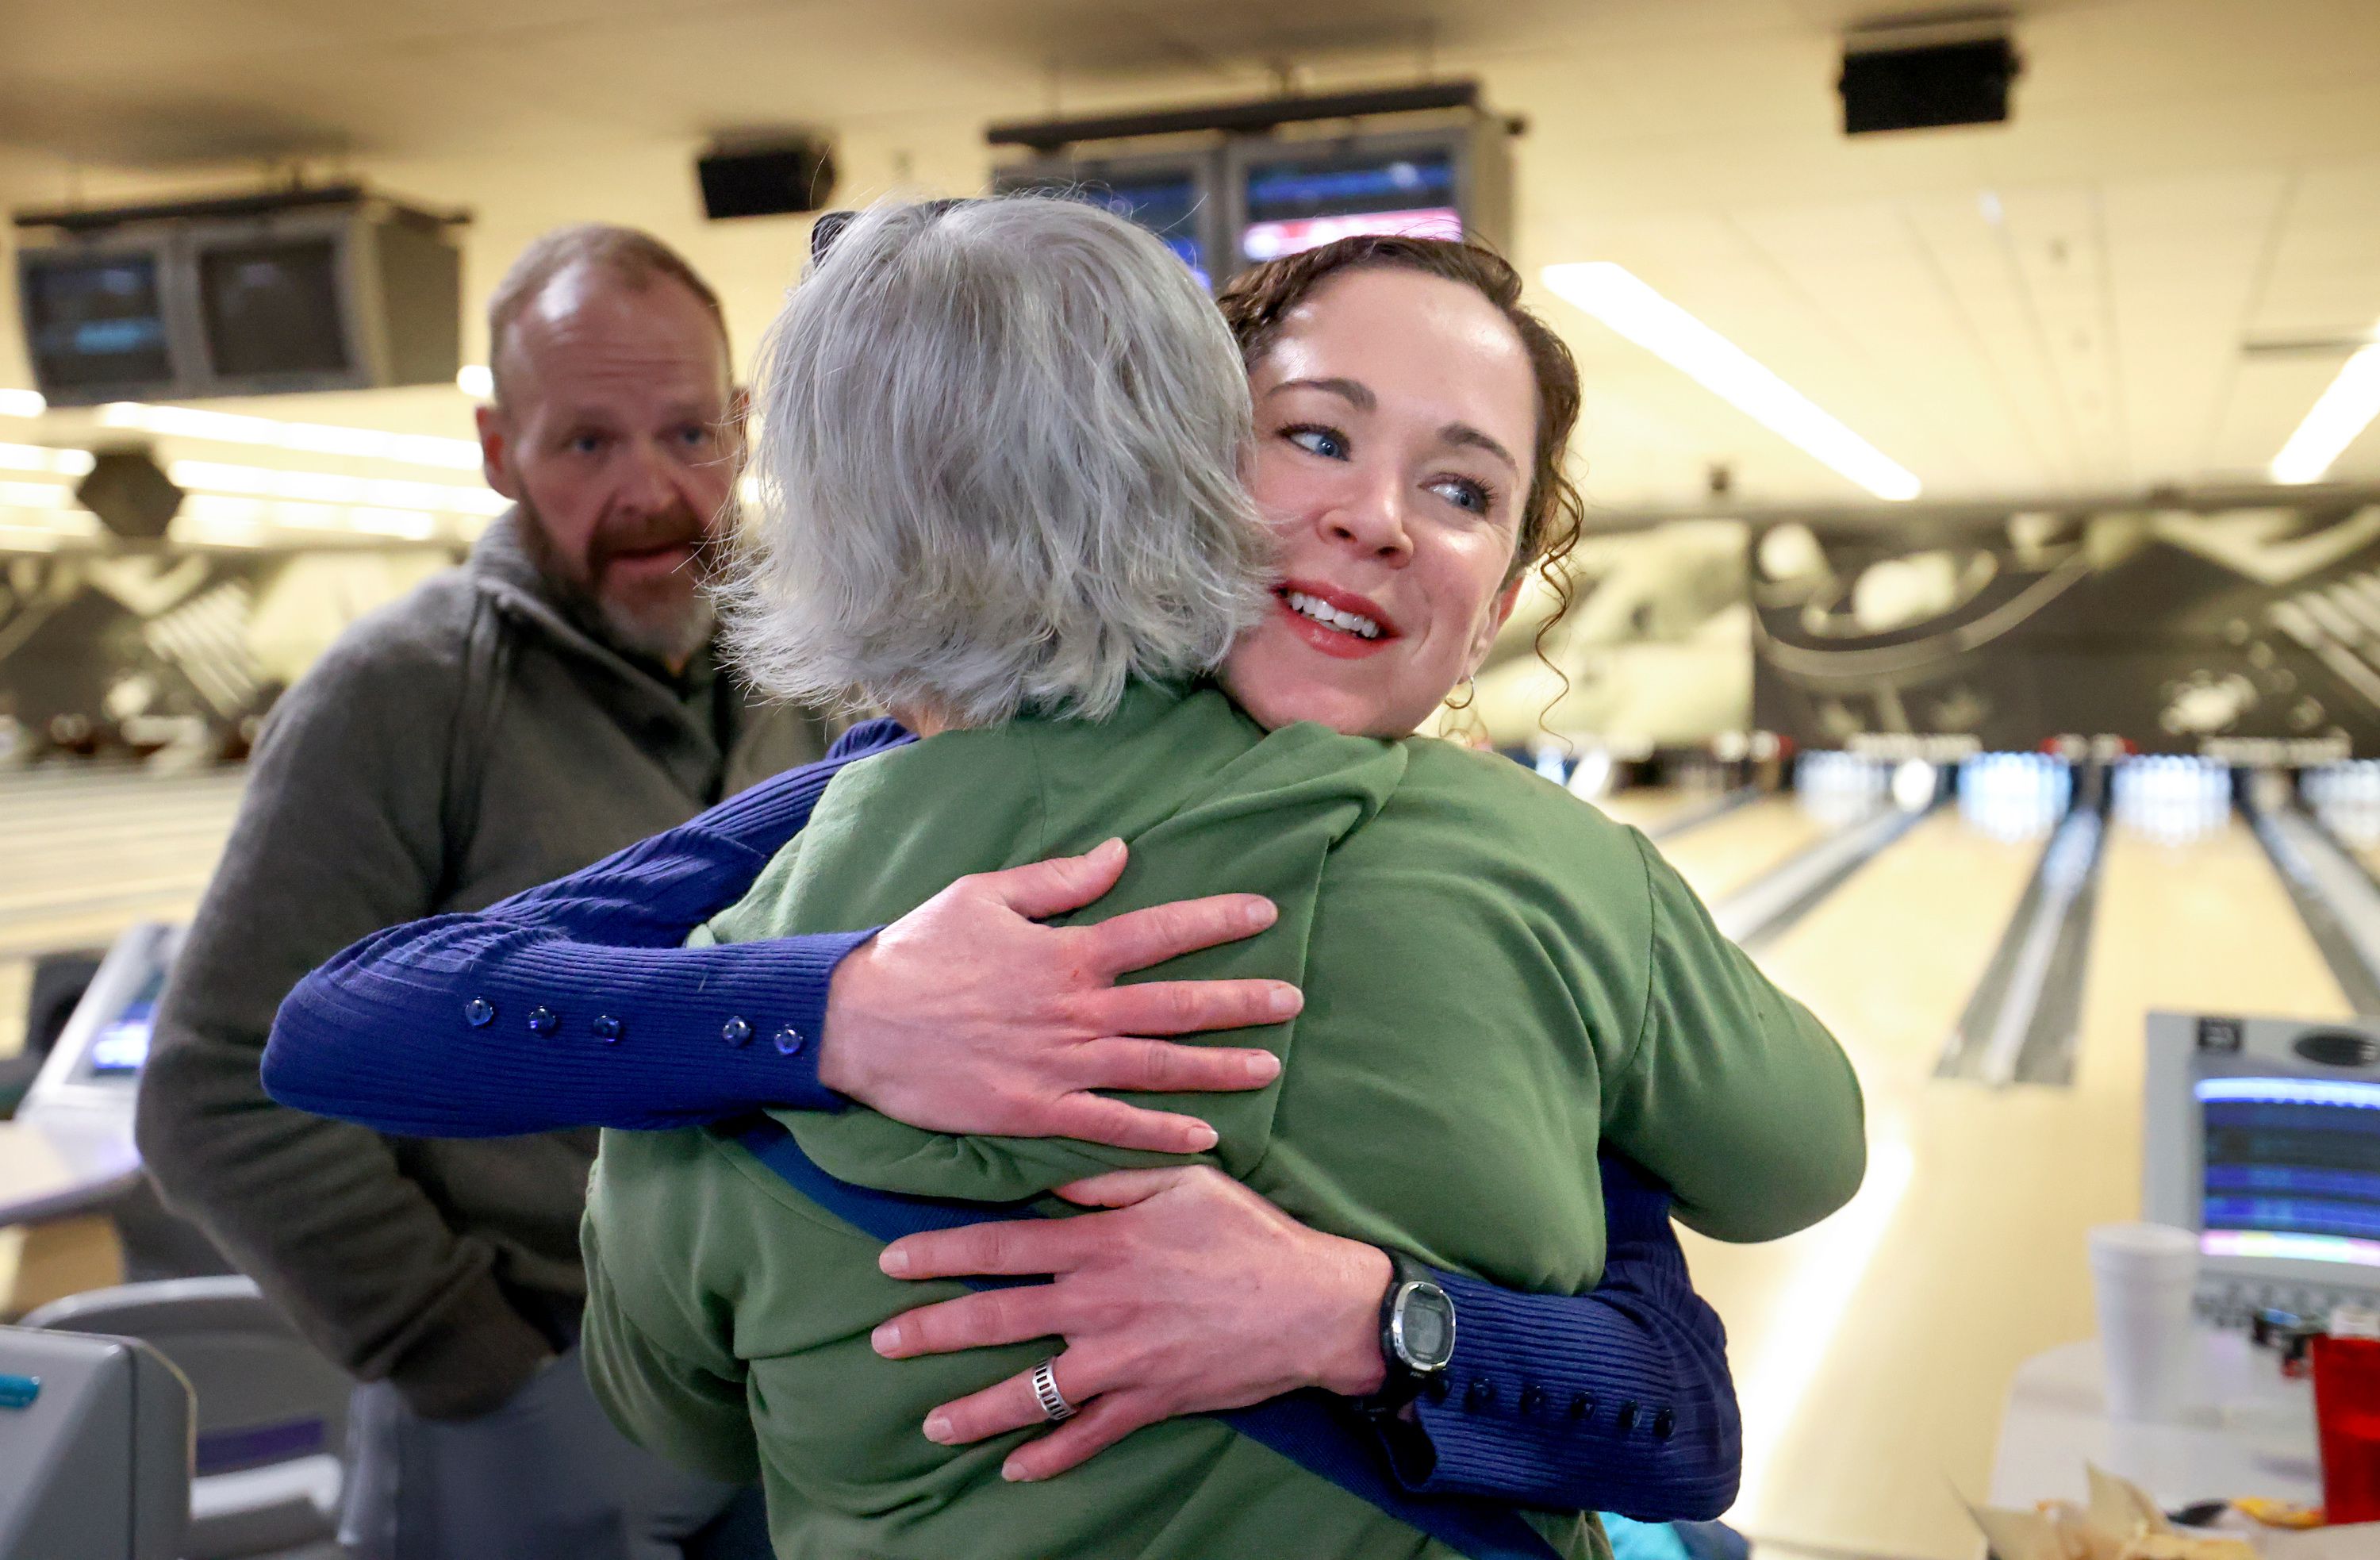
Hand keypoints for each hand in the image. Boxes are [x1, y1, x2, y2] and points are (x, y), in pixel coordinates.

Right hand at [817, 839, 1299, 1154]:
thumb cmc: (917, 951)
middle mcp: (1075, 1009)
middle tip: (1294, 1001)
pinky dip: (1160, 1133)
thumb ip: (1060, 880)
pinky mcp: (1035, 1112)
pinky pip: (1111, 1126)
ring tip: (1271, 1067)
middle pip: (1175, 1004)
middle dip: (1240, 1001)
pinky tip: (1205, 1137)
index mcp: (1067, 952)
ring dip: (1218, 1068)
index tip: (1266, 912)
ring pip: (1156, 1067)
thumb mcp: (986, 895)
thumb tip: (1121, 853)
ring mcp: (1059, 1064)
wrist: (856, 1022)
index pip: (1159, 930)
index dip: (1216, 920)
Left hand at [870, 1166, 1391, 1480]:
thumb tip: (1049, 1173)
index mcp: (1101, 1243)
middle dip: (931, 1330)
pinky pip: (1089, 1436)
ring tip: (933, 1423)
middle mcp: (1099, 1303)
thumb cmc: (1247, 1233)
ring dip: (976, 1409)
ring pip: (1032, 1390)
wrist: (1314, 1303)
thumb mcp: (1180, 1182)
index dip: (940, 1253)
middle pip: (997, 1317)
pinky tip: (1015, 1469)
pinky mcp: (1150, 1401)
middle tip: (882, 1342)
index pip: (1001, 1246)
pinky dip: (1050, 1457)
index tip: (892, 1261)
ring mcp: (1122, 1359)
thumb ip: (1108, 1177)